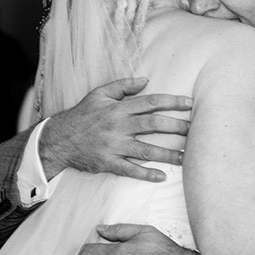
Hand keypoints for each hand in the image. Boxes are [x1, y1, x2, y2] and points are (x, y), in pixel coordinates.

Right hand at [39, 77, 191, 181]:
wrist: (58, 139)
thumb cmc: (82, 115)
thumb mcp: (99, 94)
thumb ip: (123, 86)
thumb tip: (146, 79)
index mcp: (118, 108)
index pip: (150, 102)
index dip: (172, 102)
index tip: (190, 103)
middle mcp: (118, 126)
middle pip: (153, 125)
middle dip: (176, 127)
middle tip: (195, 130)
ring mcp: (114, 146)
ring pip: (146, 149)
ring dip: (168, 154)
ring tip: (187, 157)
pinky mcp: (108, 163)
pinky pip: (130, 169)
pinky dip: (146, 173)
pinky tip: (162, 176)